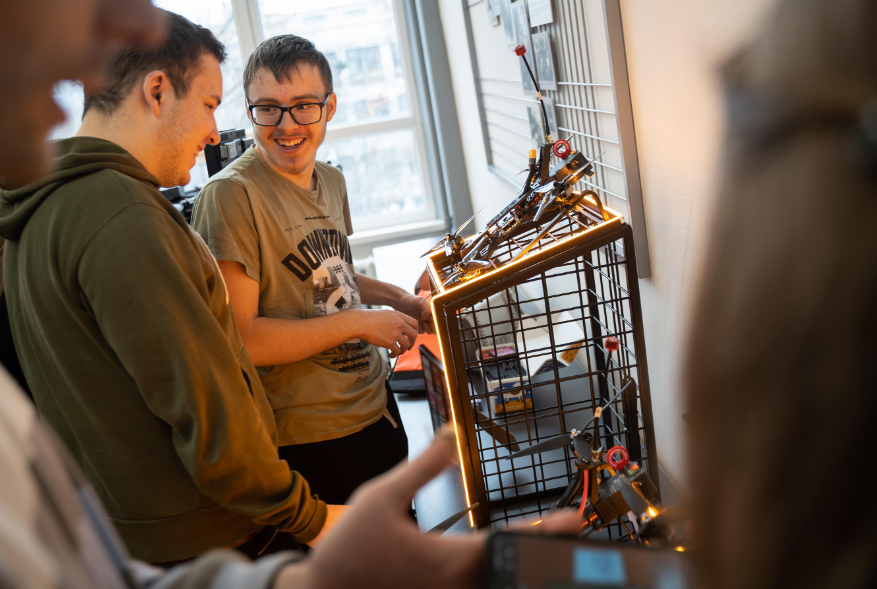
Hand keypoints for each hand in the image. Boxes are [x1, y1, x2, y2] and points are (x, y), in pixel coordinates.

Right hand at [273, 430, 580, 588]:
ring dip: (518, 564)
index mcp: (447, 559)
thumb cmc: (348, 551)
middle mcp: (454, 586)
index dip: (546, 530)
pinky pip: (473, 588)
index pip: (508, 543)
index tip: (573, 520)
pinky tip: (497, 565)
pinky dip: (493, 576)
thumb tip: (449, 435)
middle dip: (542, 551)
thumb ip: (422, 467)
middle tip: (569, 533)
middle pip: (510, 569)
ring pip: (493, 583)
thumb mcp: (381, 497)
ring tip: (542, 545)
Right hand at [354, 309, 418, 357]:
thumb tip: (400, 325)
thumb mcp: (386, 313)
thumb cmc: (369, 318)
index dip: (415, 330)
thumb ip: (395, 318)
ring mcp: (395, 333)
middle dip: (412, 342)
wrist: (360, 323)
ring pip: (406, 344)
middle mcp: (399, 324)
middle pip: (414, 334)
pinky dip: (395, 354)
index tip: (411, 336)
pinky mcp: (389, 342)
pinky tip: (391, 355)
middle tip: (408, 346)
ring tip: (399, 352)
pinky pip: (397, 351)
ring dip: (404, 350)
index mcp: (399, 316)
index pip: (414, 323)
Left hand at [393, 293, 434, 334]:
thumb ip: (426, 308)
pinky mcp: (416, 326)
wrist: (398, 302)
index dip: (436, 322)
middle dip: (432, 327)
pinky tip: (414, 324)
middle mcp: (429, 317)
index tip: (429, 319)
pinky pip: (420, 332)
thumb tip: (427, 318)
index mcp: (432, 311)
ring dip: (426, 329)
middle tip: (425, 322)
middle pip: (436, 328)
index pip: (439, 320)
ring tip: (420, 322)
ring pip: (429, 331)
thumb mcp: (419, 301)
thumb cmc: (410, 299)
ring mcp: (423, 322)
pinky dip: (418, 330)